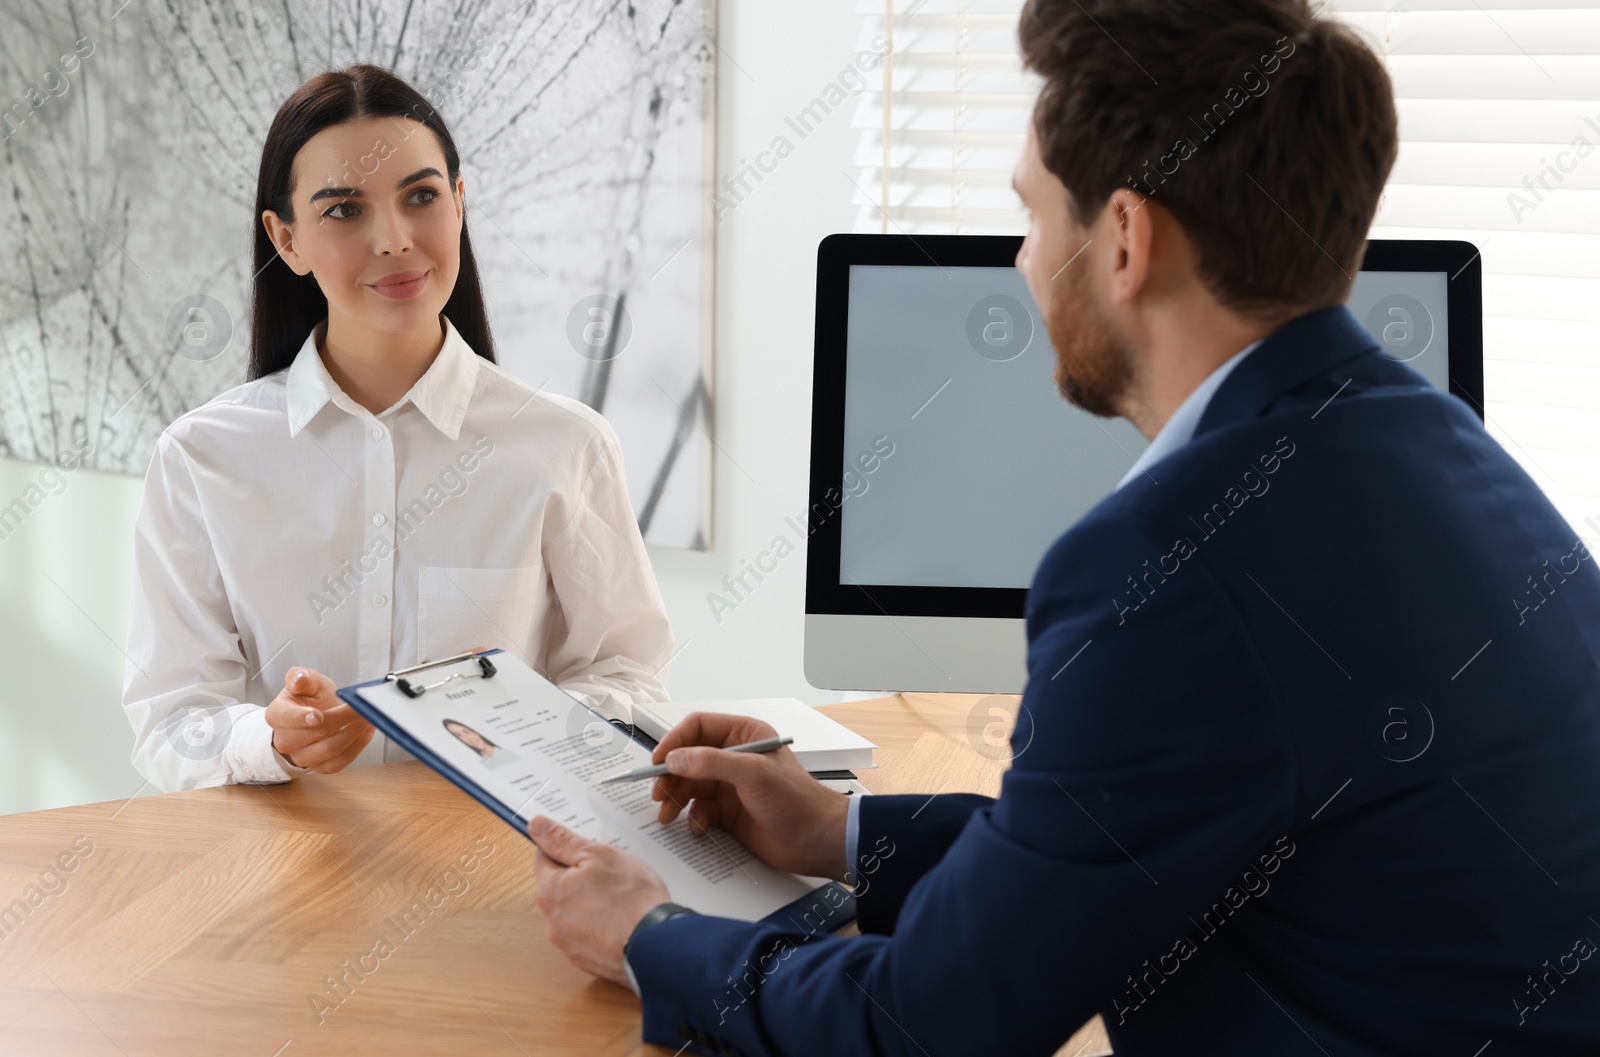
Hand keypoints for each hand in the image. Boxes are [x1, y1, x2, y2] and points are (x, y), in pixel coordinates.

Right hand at [265, 667, 375, 773]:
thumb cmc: (310, 699)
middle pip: (316, 732)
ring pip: (331, 750)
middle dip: (343, 718)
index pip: (286, 717)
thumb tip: (299, 679)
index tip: (318, 715)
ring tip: (368, 717)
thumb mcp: (308, 681)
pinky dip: (358, 746)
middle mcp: (286, 740)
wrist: (317, 716)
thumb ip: (302, 677)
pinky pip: (340, 762)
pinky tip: (366, 731)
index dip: (301, 717)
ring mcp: (301, 756)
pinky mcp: (319, 767)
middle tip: (362, 707)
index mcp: (278, 715)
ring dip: (354, 733)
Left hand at [529, 816, 670, 986]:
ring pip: (576, 911)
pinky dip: (602, 924)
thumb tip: (536, 825)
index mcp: (550, 891)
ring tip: (622, 896)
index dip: (565, 847)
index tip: (583, 846)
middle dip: (582, 875)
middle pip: (561, 886)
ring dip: (592, 901)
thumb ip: (563, 840)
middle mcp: (552, 921)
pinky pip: (590, 933)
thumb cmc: (631, 899)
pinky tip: (623, 918)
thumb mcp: (598, 855)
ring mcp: (570, 945)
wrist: (657, 946)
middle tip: (610, 870)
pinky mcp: (588, 960)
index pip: (544, 857)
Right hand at [650, 713, 848, 882]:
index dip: (674, 741)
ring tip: (666, 816)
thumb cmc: (797, 800)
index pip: (698, 727)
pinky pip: (699, 810)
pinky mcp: (729, 811)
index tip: (658, 761)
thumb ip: (711, 763)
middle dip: (670, 776)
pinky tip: (698, 827)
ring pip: (690, 786)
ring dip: (675, 800)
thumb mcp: (753, 774)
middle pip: (688, 759)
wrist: (816, 841)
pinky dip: (693, 818)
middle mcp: (735, 757)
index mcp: (744, 735)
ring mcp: (731, 785)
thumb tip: (674, 758)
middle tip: (658, 795)